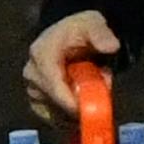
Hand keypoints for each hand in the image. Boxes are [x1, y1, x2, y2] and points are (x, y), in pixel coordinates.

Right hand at [19, 8, 121, 125]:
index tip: (91, 109)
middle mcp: (32, 74)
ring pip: (57, 113)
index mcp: (41, 54)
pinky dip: (71, 117)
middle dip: (81, 102)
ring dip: (77, 109)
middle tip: (102, 89)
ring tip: (92, 90)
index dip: (71, 101)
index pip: (54, 85)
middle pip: (56, 102)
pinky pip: (54, 119)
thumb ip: (101, 34)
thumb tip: (111, 46)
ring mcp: (32, 90)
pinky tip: (82, 104)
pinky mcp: (36, 103)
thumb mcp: (93, 23)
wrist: (69, 37)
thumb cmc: (80, 30)